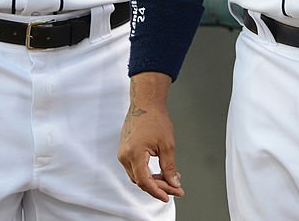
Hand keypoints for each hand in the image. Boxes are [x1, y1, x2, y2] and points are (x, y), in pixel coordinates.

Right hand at [117, 78, 183, 201]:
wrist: (145, 103)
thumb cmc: (155, 119)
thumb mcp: (167, 145)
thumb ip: (169, 167)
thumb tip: (174, 183)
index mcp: (134, 154)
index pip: (144, 181)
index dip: (157, 191)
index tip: (168, 196)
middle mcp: (124, 155)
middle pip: (140, 180)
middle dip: (159, 187)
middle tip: (176, 188)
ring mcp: (122, 153)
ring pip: (137, 176)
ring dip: (153, 180)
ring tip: (171, 180)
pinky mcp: (124, 150)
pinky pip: (134, 168)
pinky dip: (147, 172)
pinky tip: (160, 172)